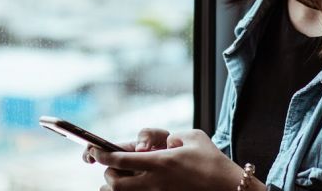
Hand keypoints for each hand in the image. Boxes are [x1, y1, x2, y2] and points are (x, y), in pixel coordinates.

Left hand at [88, 128, 264, 190]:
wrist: (228, 188)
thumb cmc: (212, 160)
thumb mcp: (193, 136)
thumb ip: (171, 136)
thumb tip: (160, 143)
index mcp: (160, 162)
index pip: (119, 160)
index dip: (101, 155)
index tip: (94, 151)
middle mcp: (155, 182)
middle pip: (114, 183)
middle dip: (108, 173)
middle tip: (112, 166)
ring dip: (116, 186)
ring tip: (120, 177)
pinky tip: (135, 183)